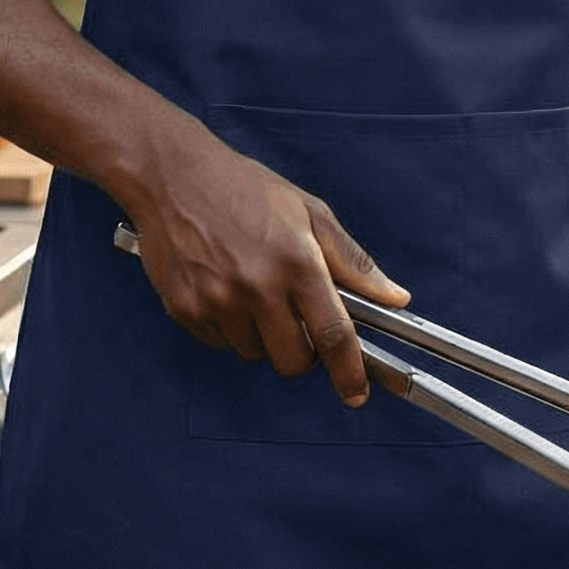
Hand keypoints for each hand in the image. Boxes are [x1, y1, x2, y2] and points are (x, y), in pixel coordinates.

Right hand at [125, 119, 408, 406]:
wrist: (174, 176)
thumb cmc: (244, 189)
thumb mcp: (310, 213)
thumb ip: (353, 262)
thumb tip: (394, 297)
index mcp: (296, 261)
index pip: (333, 333)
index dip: (349, 371)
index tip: (357, 392)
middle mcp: (257, 286)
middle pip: (293, 360)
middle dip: (303, 353)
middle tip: (296, 319)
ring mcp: (217, 301)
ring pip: (254, 354)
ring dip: (263, 337)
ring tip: (254, 290)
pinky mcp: (186, 310)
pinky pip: (220, 344)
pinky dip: (229, 329)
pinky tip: (225, 289)